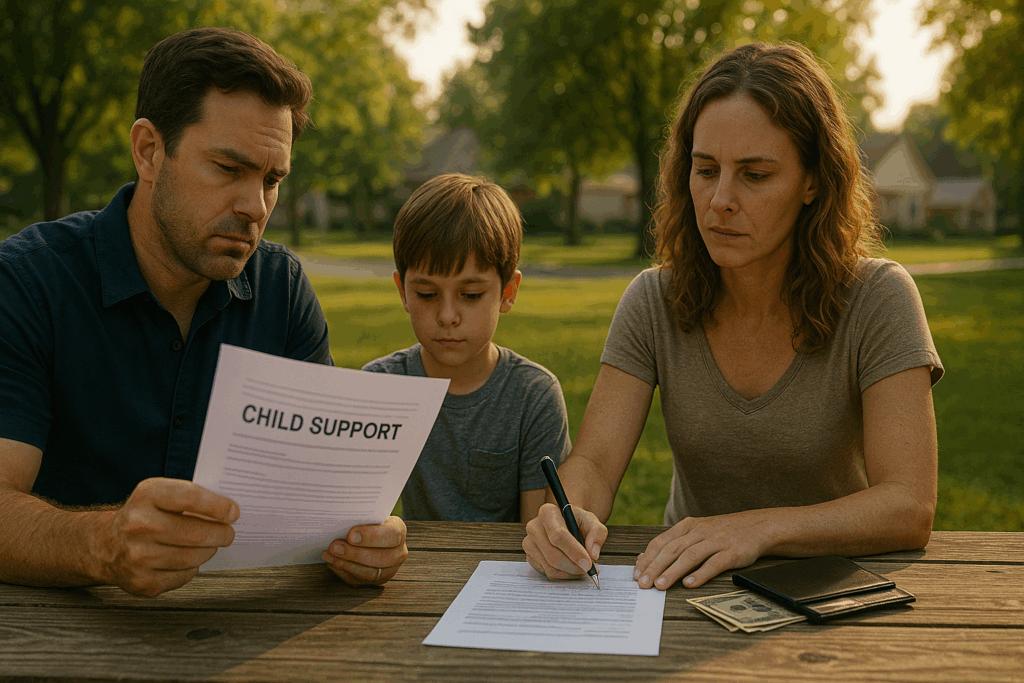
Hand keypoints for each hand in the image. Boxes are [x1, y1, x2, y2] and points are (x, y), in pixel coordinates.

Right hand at [99, 478, 238, 596]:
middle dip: (221, 534)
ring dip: (208, 551)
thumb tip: (229, 511)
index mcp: (146, 495)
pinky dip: (192, 568)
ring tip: (208, 544)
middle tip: (228, 533)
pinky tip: (187, 559)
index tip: (233, 512)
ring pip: (193, 557)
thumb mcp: (159, 494)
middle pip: (196, 532)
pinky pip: (184, 576)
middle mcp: (139, 525)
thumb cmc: (143, 515)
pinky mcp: (142, 581)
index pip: (190, 498)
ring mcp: (138, 556)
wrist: (105, 545)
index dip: (217, 506)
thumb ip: (191, 497)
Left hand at [322, 515, 407, 585]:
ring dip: (347, 564)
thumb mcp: (368, 515)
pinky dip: (343, 571)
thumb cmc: (367, 521)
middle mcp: (399, 552)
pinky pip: (359, 580)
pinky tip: (332, 562)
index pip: (392, 535)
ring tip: (330, 555)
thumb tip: (340, 520)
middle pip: (381, 558)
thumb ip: (360, 518)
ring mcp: (390, 569)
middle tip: (334, 546)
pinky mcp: (376, 580)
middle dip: (354, 553)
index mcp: (399, 530)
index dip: (371, 536)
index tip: (350, 534)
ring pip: (370, 573)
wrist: (370, 534)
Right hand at [522, 502, 605, 579]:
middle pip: (553, 555)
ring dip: (570, 572)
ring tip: (582, 568)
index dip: (574, 551)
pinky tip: (571, 568)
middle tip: (588, 569)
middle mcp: (534, 527)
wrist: (566, 525)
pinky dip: (564, 575)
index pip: (558, 535)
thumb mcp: (592, 521)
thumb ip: (597, 533)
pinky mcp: (530, 557)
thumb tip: (593, 554)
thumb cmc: (577, 522)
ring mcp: (529, 543)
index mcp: (548, 512)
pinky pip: (548, 573)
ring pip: (550, 567)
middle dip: (574, 566)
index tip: (588, 563)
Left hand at [633, 511, 768, 589]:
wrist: (758, 526)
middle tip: (643, 584)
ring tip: (660, 586)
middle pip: (672, 549)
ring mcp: (716, 541)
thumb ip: (674, 543)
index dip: (647, 558)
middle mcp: (700, 531)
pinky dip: (700, 574)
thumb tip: (645, 559)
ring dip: (673, 572)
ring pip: (689, 556)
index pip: (662, 542)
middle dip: (655, 567)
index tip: (636, 573)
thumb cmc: (722, 532)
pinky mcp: (732, 552)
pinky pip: (714, 564)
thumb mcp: (697, 531)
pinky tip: (689, 585)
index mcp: (688, 525)